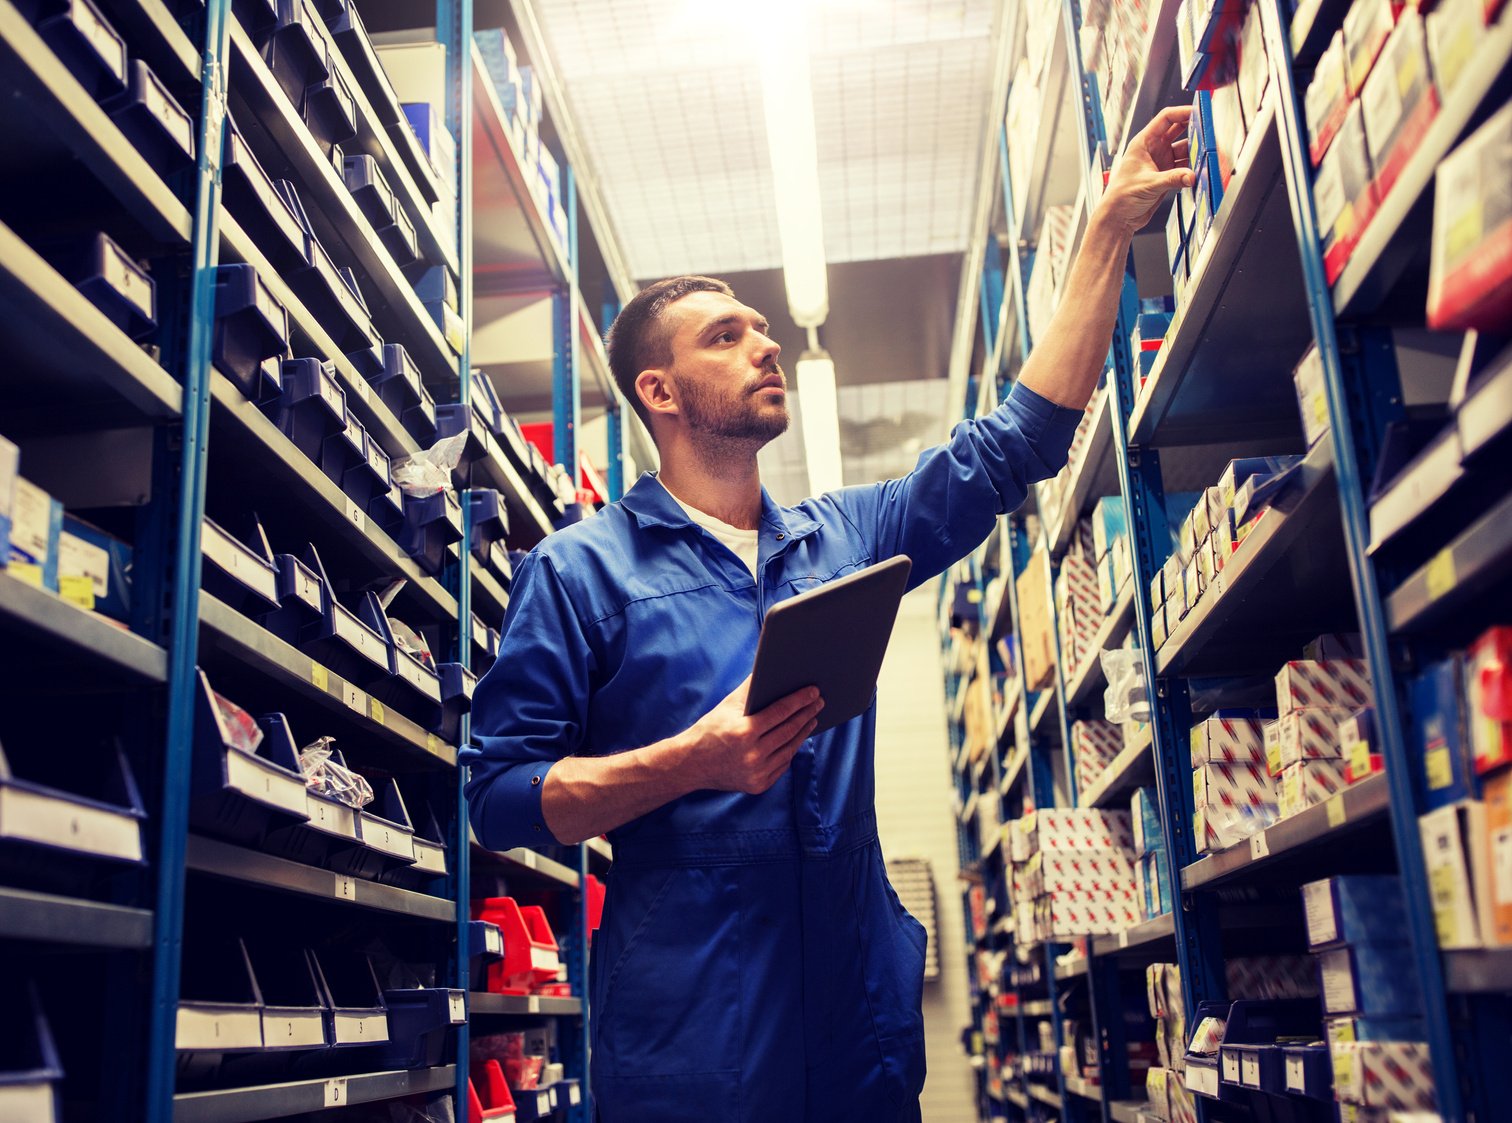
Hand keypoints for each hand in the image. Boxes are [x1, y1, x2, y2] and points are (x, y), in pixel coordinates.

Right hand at [683, 677, 822, 794]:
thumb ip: (750, 688)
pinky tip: (796, 738)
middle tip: (819, 702)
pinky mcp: (758, 786)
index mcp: (744, 732)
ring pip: (789, 749)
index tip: (814, 691)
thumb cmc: (710, 729)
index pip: (780, 712)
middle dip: (807, 714)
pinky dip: (790, 750)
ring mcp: (757, 773)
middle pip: (789, 730)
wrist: (691, 764)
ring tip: (812, 718)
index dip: (799, 700)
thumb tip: (769, 668)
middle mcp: (752, 755)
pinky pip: (782, 765)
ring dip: (803, 732)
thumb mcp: (727, 706)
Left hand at [1097, 106, 1196, 234]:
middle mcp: (1154, 149)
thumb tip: (1191, 175)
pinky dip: (1193, 167)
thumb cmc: (1121, 197)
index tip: (1198, 112)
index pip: (1166, 118)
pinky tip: (1200, 169)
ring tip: (1207, 154)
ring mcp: (1161, 162)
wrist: (1119, 218)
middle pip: (1179, 130)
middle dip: (1194, 129)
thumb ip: (1172, 179)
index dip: (1182, 112)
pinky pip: (1185, 166)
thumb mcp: (1148, 184)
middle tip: (1209, 130)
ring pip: (1184, 149)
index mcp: (1144, 142)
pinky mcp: (1167, 175)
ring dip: (1195, 152)